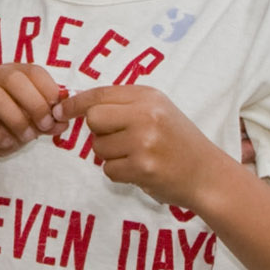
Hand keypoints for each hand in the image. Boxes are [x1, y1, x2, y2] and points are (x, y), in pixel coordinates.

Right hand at [0, 62, 66, 173]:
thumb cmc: (2, 131)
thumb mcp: (30, 126)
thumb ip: (46, 122)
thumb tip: (64, 121)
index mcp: (8, 73)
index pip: (32, 70)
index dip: (49, 89)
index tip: (58, 112)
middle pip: (13, 78)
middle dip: (34, 103)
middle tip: (44, 125)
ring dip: (16, 120)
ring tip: (25, 137)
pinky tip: (5, 144)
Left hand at [62, 83, 225, 207]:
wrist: (209, 175)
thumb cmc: (179, 142)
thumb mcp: (157, 111)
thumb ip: (123, 105)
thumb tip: (76, 105)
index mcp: (148, 96)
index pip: (99, 94)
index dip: (75, 103)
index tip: (60, 111)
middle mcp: (146, 114)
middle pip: (93, 119)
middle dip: (99, 132)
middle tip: (121, 140)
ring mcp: (144, 141)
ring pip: (99, 147)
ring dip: (112, 156)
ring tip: (138, 156)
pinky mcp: (143, 167)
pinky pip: (109, 169)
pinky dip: (120, 173)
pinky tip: (141, 170)